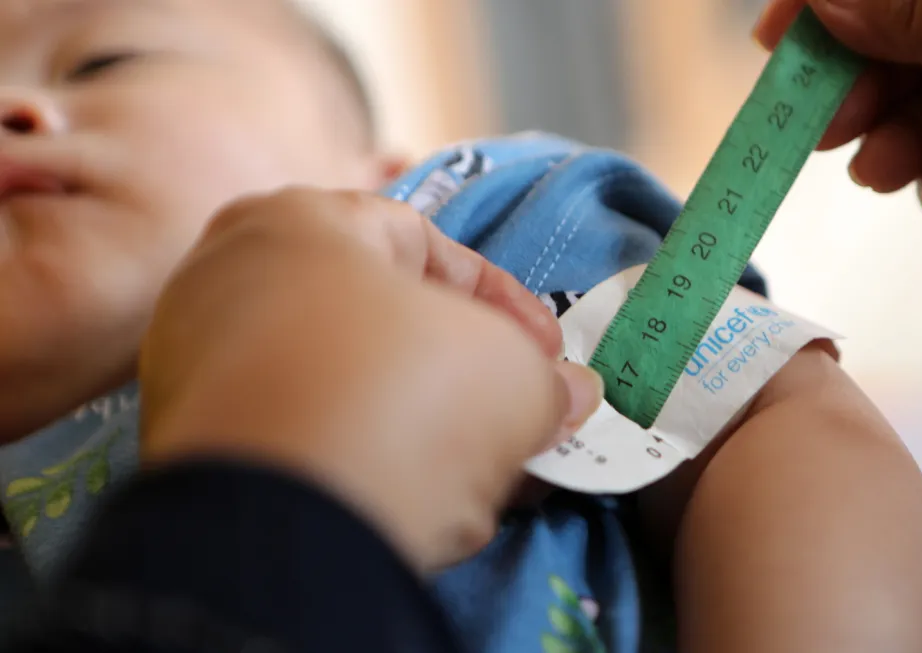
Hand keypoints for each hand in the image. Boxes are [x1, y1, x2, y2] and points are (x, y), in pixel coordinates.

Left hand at [139, 188, 602, 571]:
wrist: (284, 516)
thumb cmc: (405, 392)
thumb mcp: (512, 373)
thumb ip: (545, 380)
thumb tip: (568, 396)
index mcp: (299, 220)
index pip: (426, 244)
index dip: (506, 305)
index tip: (548, 356)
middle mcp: (228, 278)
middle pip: (376, 322)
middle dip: (460, 374)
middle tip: (516, 413)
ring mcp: (196, 366)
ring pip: (340, 390)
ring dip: (417, 429)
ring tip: (477, 472)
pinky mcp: (190, 452)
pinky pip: (300, 444)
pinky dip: (361, 467)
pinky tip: (415, 502)